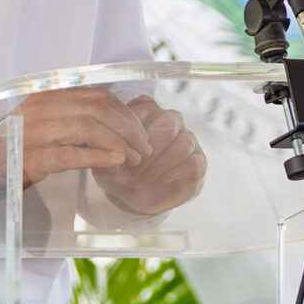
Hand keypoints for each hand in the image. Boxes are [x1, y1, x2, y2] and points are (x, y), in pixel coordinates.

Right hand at [0, 88, 195, 212]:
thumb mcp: (30, 127)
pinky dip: (99, 156)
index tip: (140, 129)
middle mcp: (35, 108)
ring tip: (136, 158)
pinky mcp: (26, 160)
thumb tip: (102, 121)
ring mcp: (30, 133)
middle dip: (130, 127)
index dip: (124, 111)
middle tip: (145, 148)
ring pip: (90, 127)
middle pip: (98, 108)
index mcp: (39, 97)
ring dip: (121, 142)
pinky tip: (116, 162)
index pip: (94, 95)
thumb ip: (60, 119)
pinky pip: (71, 154)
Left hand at [92, 96, 206, 216]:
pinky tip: (157, 182)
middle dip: (147, 149)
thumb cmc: (119, 171)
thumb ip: (104, 153)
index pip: (144, 108)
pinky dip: (172, 174)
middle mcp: (170, 120)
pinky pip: (192, 162)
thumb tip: (107, 150)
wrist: (134, 196)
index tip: (118, 153)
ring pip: (183, 143)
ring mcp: (188, 139)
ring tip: (139, 180)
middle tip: (130, 169)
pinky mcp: (198, 161)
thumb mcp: (105, 162)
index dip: (131, 132)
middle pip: (167, 122)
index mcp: (147, 110)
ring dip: (158, 164)